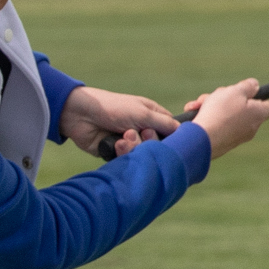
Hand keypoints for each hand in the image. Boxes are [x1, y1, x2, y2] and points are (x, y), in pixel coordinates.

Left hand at [60, 87, 181, 159]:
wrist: (82, 115)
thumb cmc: (114, 108)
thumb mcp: (143, 113)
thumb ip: (164, 123)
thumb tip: (186, 133)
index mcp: (152, 116)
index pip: (171, 132)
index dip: (171, 138)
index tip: (169, 141)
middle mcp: (143, 130)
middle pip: (157, 147)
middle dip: (148, 142)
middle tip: (140, 133)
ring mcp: (130, 142)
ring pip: (142, 156)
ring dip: (133, 147)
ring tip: (122, 138)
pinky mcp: (117, 154)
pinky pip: (128, 161)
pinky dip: (122, 154)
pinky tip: (115, 144)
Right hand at [188, 79, 268, 158]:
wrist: (201, 139)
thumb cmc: (220, 113)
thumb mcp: (236, 91)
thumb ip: (247, 86)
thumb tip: (255, 86)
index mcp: (258, 115)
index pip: (266, 104)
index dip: (255, 95)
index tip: (243, 91)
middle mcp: (250, 128)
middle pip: (241, 107)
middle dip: (226, 98)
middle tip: (217, 95)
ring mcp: (235, 137)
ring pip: (225, 114)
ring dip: (211, 106)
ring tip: (199, 105)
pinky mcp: (220, 143)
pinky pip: (215, 125)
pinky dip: (206, 117)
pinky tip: (194, 113)